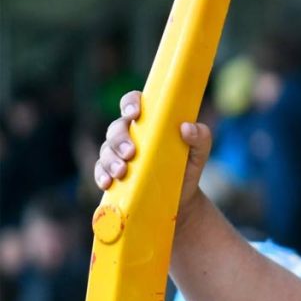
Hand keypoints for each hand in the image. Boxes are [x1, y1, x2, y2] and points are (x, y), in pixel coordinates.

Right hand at [94, 91, 212, 222]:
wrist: (181, 197)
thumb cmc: (188, 166)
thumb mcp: (199, 151)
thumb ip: (201, 137)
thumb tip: (187, 127)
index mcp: (150, 120)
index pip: (134, 102)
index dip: (130, 103)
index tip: (135, 114)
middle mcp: (131, 134)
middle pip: (116, 128)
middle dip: (120, 139)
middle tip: (131, 153)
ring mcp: (118, 154)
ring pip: (106, 149)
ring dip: (110, 160)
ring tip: (121, 172)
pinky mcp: (112, 173)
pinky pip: (100, 171)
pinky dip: (101, 175)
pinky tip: (107, 183)